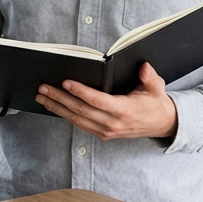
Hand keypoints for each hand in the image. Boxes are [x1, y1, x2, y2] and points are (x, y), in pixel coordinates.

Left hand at [35, 62, 177, 140]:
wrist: (160, 124)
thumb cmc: (155, 103)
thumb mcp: (156, 88)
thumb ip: (150, 77)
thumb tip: (144, 67)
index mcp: (124, 110)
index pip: (97, 101)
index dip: (80, 92)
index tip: (66, 82)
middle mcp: (112, 123)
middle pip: (80, 110)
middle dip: (59, 98)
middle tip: (43, 88)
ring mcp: (106, 131)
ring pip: (76, 119)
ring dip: (57, 107)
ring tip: (42, 96)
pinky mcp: (102, 134)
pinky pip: (80, 124)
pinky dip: (65, 115)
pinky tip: (53, 106)